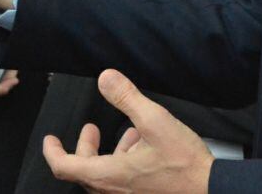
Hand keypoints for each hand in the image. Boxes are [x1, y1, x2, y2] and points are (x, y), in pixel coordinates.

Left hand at [42, 70, 212, 193]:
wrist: (211, 189)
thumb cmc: (185, 164)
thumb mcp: (154, 121)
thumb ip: (127, 98)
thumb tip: (106, 78)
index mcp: (110, 175)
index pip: (65, 167)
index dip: (53, 152)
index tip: (50, 140)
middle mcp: (115, 191)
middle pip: (84, 171)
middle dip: (84, 147)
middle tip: (89, 130)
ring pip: (105, 177)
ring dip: (108, 153)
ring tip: (125, 133)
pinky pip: (123, 181)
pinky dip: (125, 161)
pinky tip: (144, 145)